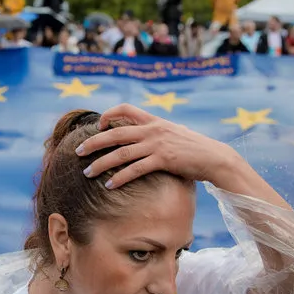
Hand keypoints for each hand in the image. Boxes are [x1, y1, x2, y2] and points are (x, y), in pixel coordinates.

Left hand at [76, 104, 239, 188]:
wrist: (214, 157)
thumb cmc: (193, 148)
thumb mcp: (173, 133)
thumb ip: (156, 133)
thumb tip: (141, 138)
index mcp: (154, 121)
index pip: (126, 108)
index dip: (109, 114)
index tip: (98, 125)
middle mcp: (153, 130)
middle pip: (115, 133)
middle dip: (94, 142)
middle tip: (78, 152)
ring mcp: (157, 144)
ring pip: (121, 153)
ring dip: (101, 163)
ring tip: (87, 172)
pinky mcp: (163, 159)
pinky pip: (136, 169)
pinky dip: (120, 177)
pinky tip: (109, 185)